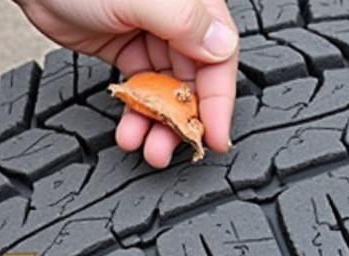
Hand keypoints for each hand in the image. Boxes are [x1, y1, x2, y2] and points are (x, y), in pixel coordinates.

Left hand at [15, 0, 238, 166]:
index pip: (220, 55)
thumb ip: (183, 22)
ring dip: (157, 122)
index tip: (213, 137)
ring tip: (145, 147)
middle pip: (194, 79)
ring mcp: (152, 34)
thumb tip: (222, 46)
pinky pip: (141, 88)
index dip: (218, 100)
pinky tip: (129, 129)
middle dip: (182, 120)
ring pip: (167, 89)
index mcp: (194, 0)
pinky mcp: (127, 48)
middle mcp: (178, 18)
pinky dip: (137, 111)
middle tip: (166, 149)